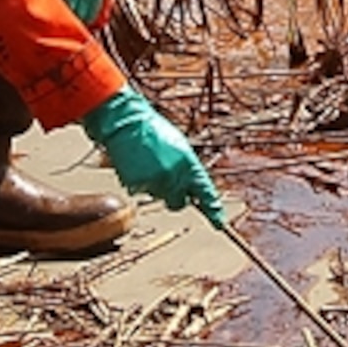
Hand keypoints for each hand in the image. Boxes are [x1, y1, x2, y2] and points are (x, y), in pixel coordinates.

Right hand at [81, 88, 225, 225]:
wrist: (127, 122)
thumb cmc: (154, 130)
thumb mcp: (179, 146)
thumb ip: (187, 168)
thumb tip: (190, 186)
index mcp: (189, 164)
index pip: (205, 192)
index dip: (214, 210)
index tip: (220, 223)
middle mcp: (174, 176)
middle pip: (179, 203)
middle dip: (175, 195)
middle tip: (166, 177)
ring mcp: (155, 182)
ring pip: (159, 197)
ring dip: (156, 186)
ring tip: (149, 162)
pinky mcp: (138, 185)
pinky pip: (142, 192)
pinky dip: (141, 183)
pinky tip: (138, 165)